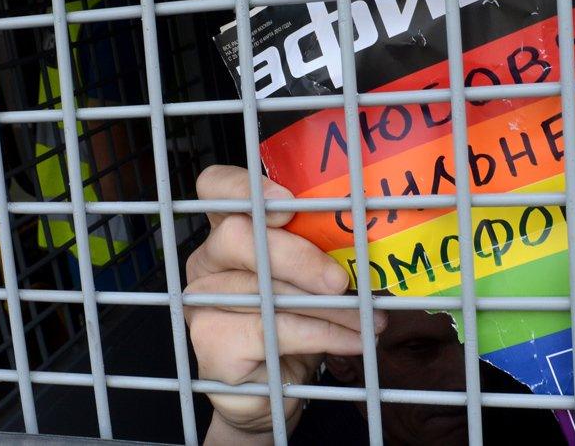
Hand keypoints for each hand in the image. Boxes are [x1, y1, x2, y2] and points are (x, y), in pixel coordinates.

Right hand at [184, 165, 386, 444]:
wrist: (274, 387)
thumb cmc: (297, 318)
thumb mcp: (313, 274)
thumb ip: (323, 247)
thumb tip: (373, 232)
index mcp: (229, 228)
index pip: (216, 187)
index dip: (243, 187)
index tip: (288, 201)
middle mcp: (207, 260)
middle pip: (238, 237)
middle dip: (297, 256)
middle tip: (340, 280)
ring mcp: (201, 302)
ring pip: (266, 292)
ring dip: (329, 307)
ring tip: (368, 319)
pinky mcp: (211, 343)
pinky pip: (273, 331)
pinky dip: (324, 336)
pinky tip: (353, 341)